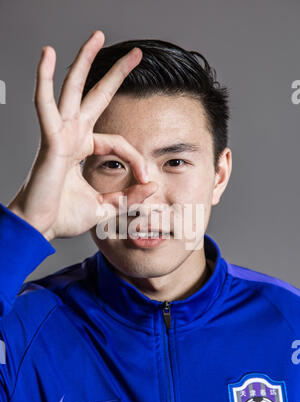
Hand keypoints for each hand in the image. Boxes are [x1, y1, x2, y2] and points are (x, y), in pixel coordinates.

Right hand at [7, 30, 156, 240]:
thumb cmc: (64, 216)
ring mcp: (59, 134)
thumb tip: (153, 185)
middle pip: (96, 96)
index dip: (137, 159)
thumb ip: (129, 196)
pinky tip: (47, 55)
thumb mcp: (106, 206)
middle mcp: (72, 135)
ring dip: (83, 62)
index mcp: (83, 149)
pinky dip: (43, 80)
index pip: (119, 142)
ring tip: (96, 36)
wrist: (40, 228)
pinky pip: (45, 106)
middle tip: (136, 54)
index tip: (147, 180)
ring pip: (71, 90)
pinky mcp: (49, 140)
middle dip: (115, 74)